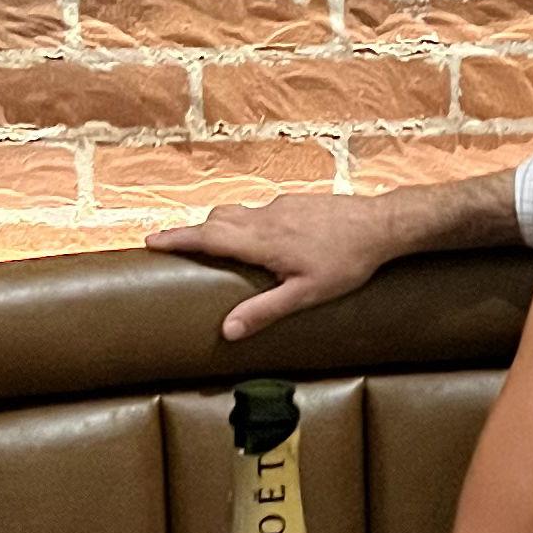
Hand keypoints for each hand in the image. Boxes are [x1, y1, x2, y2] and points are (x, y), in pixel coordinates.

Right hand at [146, 190, 385, 342]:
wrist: (383, 224)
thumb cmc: (347, 262)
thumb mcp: (305, 295)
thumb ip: (264, 311)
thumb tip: (227, 331)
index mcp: (262, 240)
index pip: (207, 236)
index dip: (176, 238)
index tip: (150, 241)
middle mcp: (265, 217)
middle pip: (217, 219)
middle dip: (193, 232)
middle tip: (175, 246)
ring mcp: (281, 205)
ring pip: (238, 212)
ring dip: (220, 226)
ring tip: (213, 245)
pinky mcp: (297, 201)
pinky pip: (260, 210)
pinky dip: (246, 222)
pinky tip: (260, 239)